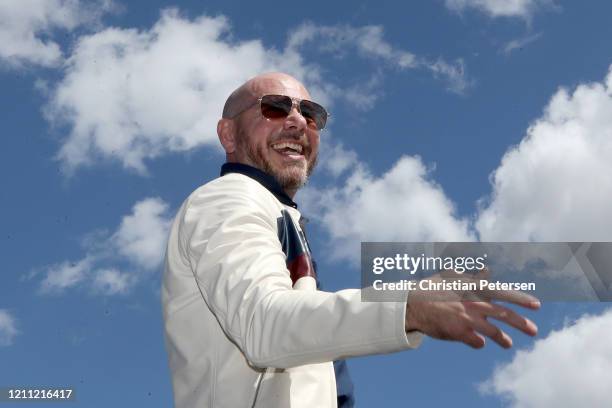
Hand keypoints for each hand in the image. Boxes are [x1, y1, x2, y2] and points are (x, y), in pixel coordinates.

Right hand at [404, 270, 539, 348]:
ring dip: (504, 339)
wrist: (411, 305)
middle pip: (504, 314)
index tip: (536, 305)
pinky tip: (478, 342)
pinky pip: (477, 341)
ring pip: (494, 332)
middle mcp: (474, 303)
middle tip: (533, 330)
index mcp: (474, 288)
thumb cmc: (431, 289)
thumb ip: (472, 277)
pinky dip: (479, 342)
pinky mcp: (460, 334)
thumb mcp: (451, 278)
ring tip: (509, 344)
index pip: (503, 293)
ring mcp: (468, 320)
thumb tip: (487, 271)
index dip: (521, 299)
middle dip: (522, 323)